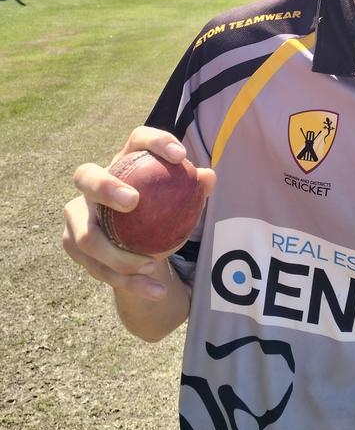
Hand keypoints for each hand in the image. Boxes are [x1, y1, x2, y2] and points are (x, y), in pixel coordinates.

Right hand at [62, 127, 215, 300]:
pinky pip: (97, 267)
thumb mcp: (178, 201)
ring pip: (87, 236)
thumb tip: (207, 177)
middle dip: (105, 187)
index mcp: (125, 160)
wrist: (135, 242)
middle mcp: (92, 182)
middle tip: (133, 201)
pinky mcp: (72, 243)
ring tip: (153, 264)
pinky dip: (129, 282)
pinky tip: (156, 290)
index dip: (156, 141)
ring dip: (118, 254)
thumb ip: (193, 189)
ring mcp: (76, 213)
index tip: (181, 158)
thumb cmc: (159, 210)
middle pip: (86, 176)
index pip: (138, 139)